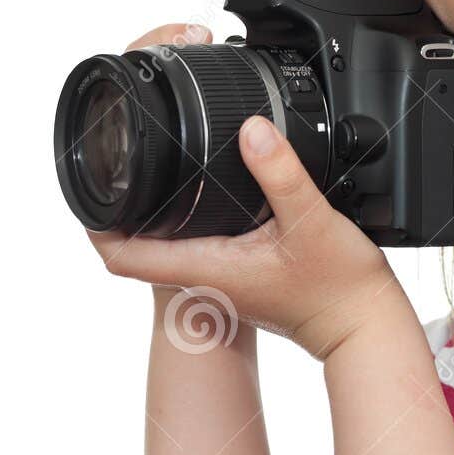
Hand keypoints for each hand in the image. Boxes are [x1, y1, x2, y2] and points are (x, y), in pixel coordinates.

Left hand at [86, 24, 404, 359]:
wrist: (364, 325)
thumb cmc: (339, 289)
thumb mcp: (312, 222)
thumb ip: (281, 173)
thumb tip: (251, 129)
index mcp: (207, 268)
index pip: (123, 256)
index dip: (96, 225)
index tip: (90, 189)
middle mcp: (205, 276)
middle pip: (135, 246)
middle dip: (117, 206)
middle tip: (116, 159)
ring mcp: (220, 278)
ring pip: (163, 244)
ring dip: (148, 211)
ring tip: (145, 167)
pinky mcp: (239, 272)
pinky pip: (193, 243)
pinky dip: (183, 216)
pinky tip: (202, 191)